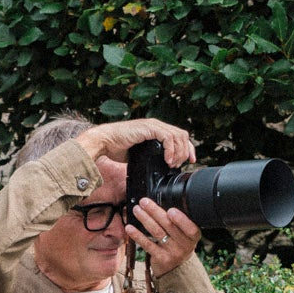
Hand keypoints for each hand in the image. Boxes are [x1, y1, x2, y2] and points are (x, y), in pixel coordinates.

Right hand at [79, 118, 196, 168]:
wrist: (104, 142)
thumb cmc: (117, 148)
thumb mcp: (140, 154)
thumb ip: (151, 156)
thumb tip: (162, 167)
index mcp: (156, 130)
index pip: (179, 136)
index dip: (188, 148)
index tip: (190, 161)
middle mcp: (156, 125)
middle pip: (182, 135)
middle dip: (186, 152)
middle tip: (179, 165)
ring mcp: (153, 125)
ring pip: (177, 136)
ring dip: (178, 152)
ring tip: (172, 164)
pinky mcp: (148, 128)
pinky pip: (167, 137)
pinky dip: (170, 150)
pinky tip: (167, 159)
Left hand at [125, 196, 201, 277]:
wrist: (177, 268)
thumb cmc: (180, 244)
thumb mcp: (186, 234)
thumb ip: (179, 221)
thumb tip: (164, 199)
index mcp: (194, 236)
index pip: (190, 228)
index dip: (181, 220)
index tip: (171, 210)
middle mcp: (185, 245)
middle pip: (169, 226)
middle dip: (155, 212)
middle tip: (144, 202)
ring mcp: (173, 253)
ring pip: (157, 233)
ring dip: (145, 219)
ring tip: (137, 210)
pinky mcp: (161, 259)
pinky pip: (147, 245)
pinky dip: (137, 235)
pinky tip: (129, 228)